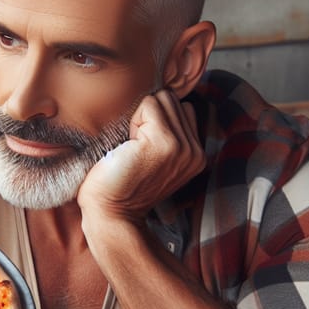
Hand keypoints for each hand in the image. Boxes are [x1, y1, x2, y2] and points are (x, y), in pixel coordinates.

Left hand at [77, 89, 204, 223]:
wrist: (112, 212)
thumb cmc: (122, 184)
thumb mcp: (156, 159)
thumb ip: (170, 134)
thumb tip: (160, 97)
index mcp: (197, 155)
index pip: (183, 108)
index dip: (156, 120)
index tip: (143, 148)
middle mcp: (195, 151)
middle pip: (173, 99)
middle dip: (149, 116)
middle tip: (135, 148)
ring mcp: (183, 147)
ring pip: (163, 98)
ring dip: (141, 117)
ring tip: (133, 147)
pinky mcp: (165, 142)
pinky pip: (149, 104)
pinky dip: (133, 119)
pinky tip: (128, 146)